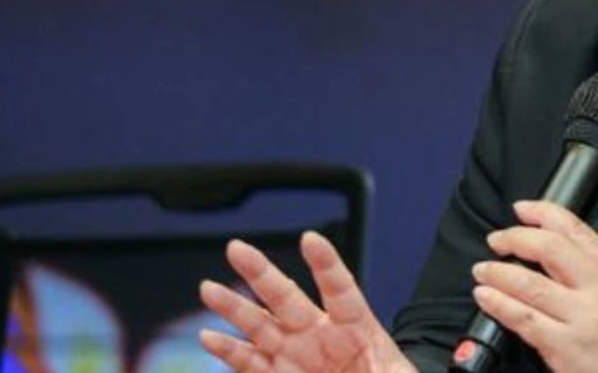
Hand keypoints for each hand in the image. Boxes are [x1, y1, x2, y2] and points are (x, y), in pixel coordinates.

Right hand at [199, 231, 416, 372]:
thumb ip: (389, 371)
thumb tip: (379, 370)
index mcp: (356, 325)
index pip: (340, 288)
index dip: (325, 263)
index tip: (310, 238)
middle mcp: (320, 333)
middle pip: (288, 297)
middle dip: (262, 273)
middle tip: (236, 247)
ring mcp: (296, 353)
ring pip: (261, 325)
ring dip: (234, 307)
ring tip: (209, 288)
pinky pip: (251, 362)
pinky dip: (230, 351)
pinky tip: (211, 337)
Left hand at [472, 200, 597, 372]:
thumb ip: (589, 264)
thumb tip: (545, 241)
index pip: (575, 229)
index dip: (543, 212)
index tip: (520, 209)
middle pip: (549, 250)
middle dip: (515, 239)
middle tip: (496, 241)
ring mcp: (580, 318)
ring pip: (530, 284)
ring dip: (498, 273)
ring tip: (482, 271)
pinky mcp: (563, 345)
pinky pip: (523, 319)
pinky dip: (498, 304)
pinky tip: (486, 297)